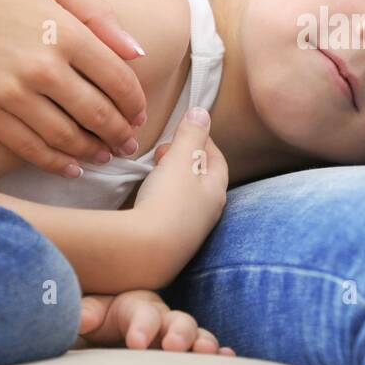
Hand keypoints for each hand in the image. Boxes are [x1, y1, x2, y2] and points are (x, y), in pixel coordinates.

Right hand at [0, 0, 148, 175]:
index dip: (136, 104)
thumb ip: (98, 15)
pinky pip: (26, 146)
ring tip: (105, 156)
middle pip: (98, 114)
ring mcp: (9, 91)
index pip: (118, 80)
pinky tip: (70, 167)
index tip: (140, 114)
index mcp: (64, 31)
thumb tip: (136, 52)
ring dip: (92, 152)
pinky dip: (54, 162)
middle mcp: (41, 66)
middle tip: (130, 144)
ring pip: (66, 136)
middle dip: (121, 134)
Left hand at [76, 290, 235, 354]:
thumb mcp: (87, 315)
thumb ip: (85, 312)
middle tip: (174, 347)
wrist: (102, 336)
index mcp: (136, 307)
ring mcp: (178, 338)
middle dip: (179, 333)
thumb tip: (82, 317)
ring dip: (204, 344)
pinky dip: (220, 356)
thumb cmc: (95, 323)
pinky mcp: (186, 355)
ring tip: (208, 352)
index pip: (143, 314)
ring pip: (197, 337)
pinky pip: (207, 353)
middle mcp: (163, 320)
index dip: (142, 327)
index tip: (137, 343)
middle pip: (178, 322)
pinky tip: (228, 359)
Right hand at [131, 107, 228, 265]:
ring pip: (187, 197)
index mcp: (216, 191)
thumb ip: (191, 135)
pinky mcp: (171, 243)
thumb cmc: (168, 201)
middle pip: (203, 179)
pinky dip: (163, 197)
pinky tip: (148, 197)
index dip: (204, 141)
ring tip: (155, 169)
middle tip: (164, 149)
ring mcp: (191, 231)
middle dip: (186, 159)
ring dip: (174, 179)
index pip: (217, 160)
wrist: (146, 252)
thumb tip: (202, 113)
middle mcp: (209, 213)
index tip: (188, 129)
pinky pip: (171, 212)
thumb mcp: (180, 160)